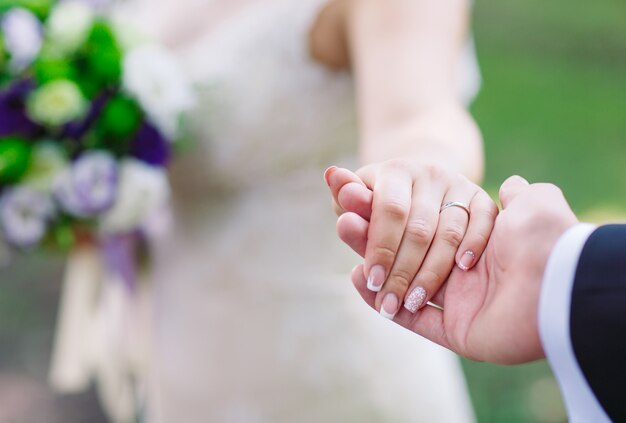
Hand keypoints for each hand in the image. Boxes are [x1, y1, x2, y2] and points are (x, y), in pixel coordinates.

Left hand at [325, 160, 497, 318]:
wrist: (422, 186)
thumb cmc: (382, 202)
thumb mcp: (361, 200)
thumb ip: (350, 199)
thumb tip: (332, 176)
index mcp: (396, 171)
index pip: (390, 210)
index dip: (380, 247)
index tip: (371, 281)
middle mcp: (430, 174)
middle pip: (419, 228)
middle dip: (402, 270)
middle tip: (389, 303)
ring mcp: (459, 185)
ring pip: (450, 232)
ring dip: (432, 272)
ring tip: (414, 301)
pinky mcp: (482, 198)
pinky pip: (483, 222)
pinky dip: (473, 245)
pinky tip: (461, 271)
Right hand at [346, 176, 578, 363]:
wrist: (562, 287)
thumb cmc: (543, 239)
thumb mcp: (532, 204)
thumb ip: (516, 194)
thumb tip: (510, 184)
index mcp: (474, 240)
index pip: (417, 220)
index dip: (386, 206)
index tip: (357, 190)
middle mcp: (464, 269)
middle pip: (404, 246)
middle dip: (372, 228)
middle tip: (342, 212)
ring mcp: (459, 301)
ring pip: (403, 278)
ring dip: (371, 254)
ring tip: (343, 227)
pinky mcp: (457, 331)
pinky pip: (413, 320)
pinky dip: (380, 301)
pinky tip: (357, 276)